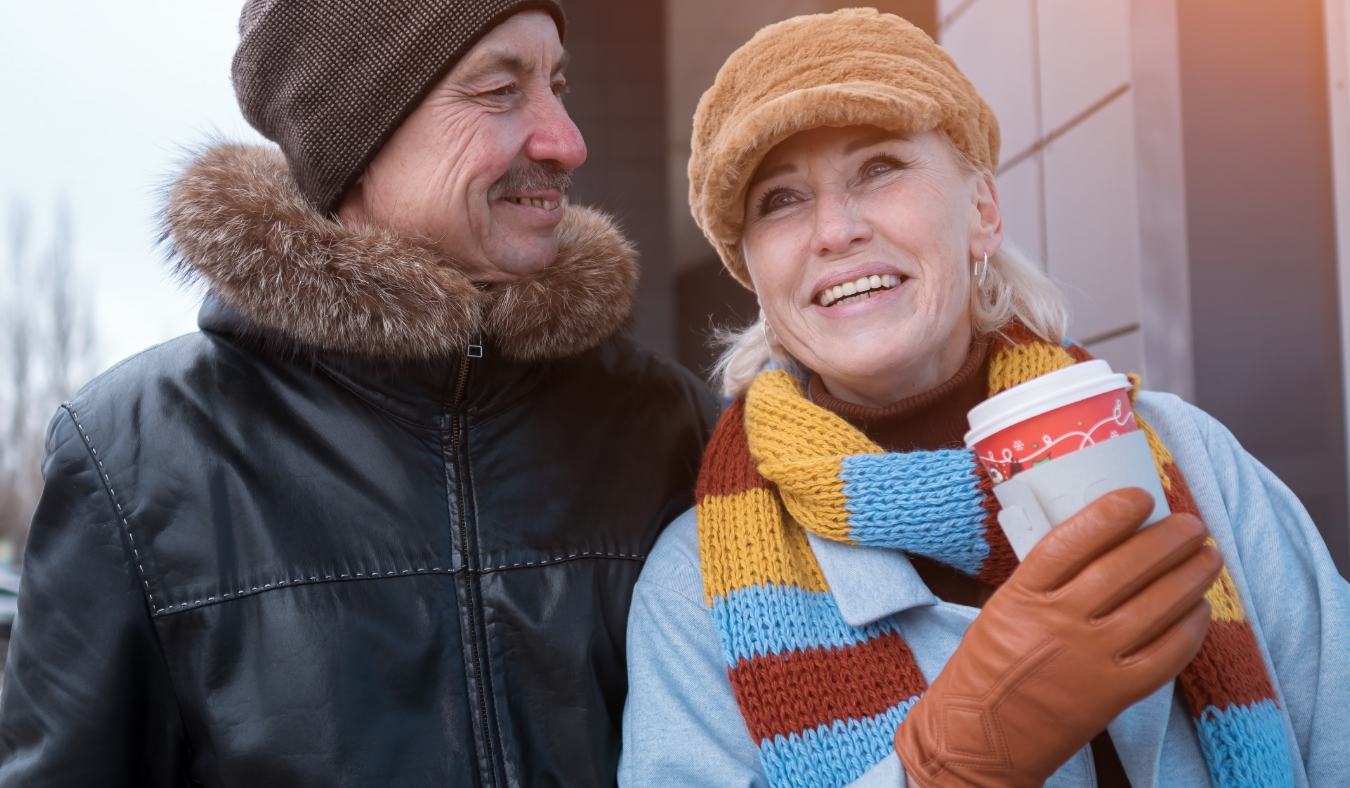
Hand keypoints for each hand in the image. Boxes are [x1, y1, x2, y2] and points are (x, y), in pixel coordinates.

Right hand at [893, 488, 1222, 787]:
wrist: (981, 736)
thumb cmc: (988, 666)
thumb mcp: (1004, 606)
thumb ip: (1047, 577)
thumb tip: (1105, 541)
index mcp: (1024, 594)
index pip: (1074, 539)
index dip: (1113, 513)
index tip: (1140, 497)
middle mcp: (1060, 622)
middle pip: (1126, 568)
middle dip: (1168, 539)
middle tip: (1190, 523)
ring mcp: (1091, 658)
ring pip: (1156, 606)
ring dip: (1190, 576)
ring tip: (1208, 557)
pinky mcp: (1114, 693)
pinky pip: (1166, 654)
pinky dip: (1190, 628)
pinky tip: (1198, 609)